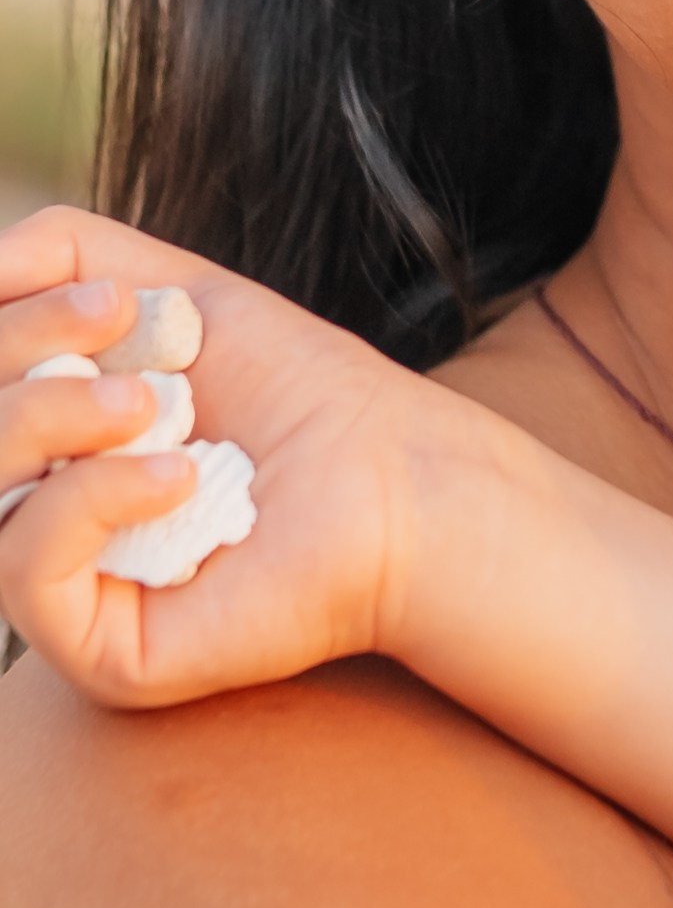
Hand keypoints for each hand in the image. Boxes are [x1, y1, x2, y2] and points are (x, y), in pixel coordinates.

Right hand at [0, 206, 514, 709]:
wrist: (398, 480)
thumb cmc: (300, 394)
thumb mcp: (175, 294)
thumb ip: (66, 256)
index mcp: (46, 441)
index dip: (9, 323)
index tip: (112, 296)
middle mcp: (38, 515)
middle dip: (22, 348)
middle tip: (122, 324)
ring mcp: (62, 589)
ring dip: (47, 417)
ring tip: (151, 404)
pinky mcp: (95, 651)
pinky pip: (19, 568)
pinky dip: (86, 498)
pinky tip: (175, 477)